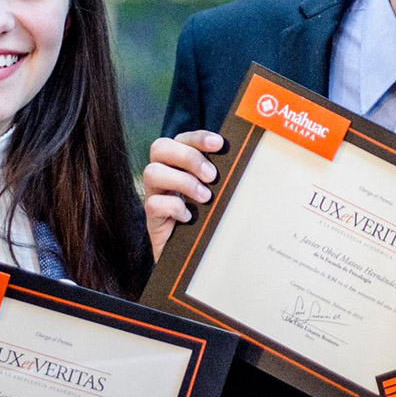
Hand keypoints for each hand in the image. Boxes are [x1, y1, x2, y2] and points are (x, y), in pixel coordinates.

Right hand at [142, 130, 222, 259]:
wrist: (192, 258)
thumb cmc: (208, 219)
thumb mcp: (216, 194)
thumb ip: (221, 177)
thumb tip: (244, 162)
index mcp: (178, 163)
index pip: (181, 139)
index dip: (198, 138)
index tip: (219, 144)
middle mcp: (162, 175)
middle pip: (159, 147)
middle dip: (188, 157)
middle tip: (212, 176)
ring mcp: (154, 196)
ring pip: (151, 172)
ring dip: (182, 181)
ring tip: (205, 197)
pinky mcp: (152, 219)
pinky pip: (153, 204)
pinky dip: (174, 207)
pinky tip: (189, 217)